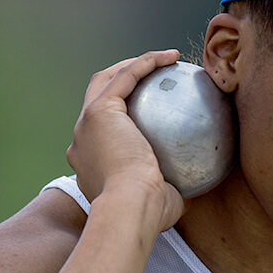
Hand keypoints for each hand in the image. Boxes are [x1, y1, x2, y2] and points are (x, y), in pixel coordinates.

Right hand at [66, 50, 185, 231]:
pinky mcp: (100, 111)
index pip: (103, 136)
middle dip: (120, 83)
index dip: (123, 123)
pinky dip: (145, 63)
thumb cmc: (149, 215)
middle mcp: (81, 141)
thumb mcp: (162, 204)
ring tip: (165, 59)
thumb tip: (190, 190)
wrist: (130, 210)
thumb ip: (170, 192)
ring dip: (134, 65)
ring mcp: (86, 124)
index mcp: (90, 164)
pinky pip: (126, 76)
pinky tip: (171, 57)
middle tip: (154, 80)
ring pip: (106, 80)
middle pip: (98, 99)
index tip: (151, 120)